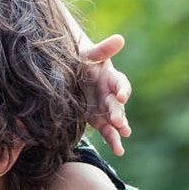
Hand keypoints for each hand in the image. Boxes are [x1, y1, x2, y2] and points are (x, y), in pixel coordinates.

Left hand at [81, 34, 133, 155]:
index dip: (122, 89)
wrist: (65, 70)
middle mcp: (110, 93)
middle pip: (117, 104)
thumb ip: (101, 49)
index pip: (120, 83)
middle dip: (118, 112)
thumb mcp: (86, 53)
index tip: (121, 96)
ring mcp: (104, 107)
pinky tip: (119, 151)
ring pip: (115, 120)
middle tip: (118, 121)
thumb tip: (120, 38)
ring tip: (123, 137)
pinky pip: (107, 131)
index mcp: (109, 76)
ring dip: (119, 129)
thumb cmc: (77, 59)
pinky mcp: (97, 119)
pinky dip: (113, 140)